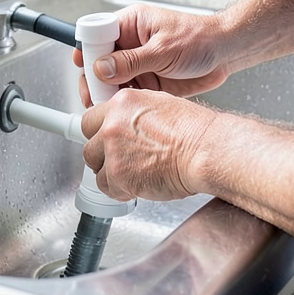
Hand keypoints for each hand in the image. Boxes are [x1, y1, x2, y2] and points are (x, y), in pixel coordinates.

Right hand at [73, 3, 230, 107]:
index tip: (84, 70)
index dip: (87, 53)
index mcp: (130, 24)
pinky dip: (123, 103)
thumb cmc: (201, 38)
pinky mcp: (148, 81)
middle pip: (99, 63)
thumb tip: (101, 68)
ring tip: (107, 108)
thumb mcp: (163, 49)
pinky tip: (123, 110)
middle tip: (94, 96)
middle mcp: (131, 44)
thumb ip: (131, 61)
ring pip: (112, 81)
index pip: (96, 35)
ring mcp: (138, 64)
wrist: (227, 52)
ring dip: (108, 94)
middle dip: (94, 80)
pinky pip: (128, 94)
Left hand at [79, 89, 218, 201]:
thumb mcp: (159, 106)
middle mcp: (113, 124)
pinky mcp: (118, 175)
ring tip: (136, 173)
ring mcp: (113, 150)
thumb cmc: (193, 132)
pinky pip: (108, 188)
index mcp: (123, 103)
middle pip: (89, 146)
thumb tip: (126, 125)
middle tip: (123, 161)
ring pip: (96, 169)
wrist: (204, 151)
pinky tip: (140, 184)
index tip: (104, 142)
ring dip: (112, 174)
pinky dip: (121, 190)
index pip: (91, 120)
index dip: (99, 134)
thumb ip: (134, 115)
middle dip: (103, 156)